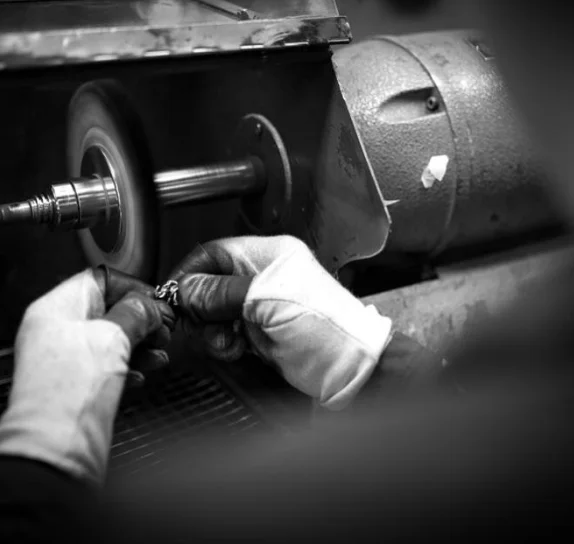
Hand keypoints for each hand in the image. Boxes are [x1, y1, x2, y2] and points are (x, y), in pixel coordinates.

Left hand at [0, 267, 173, 484]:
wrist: (57, 449)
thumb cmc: (70, 393)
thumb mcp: (113, 338)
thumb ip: (137, 313)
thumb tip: (151, 305)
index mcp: (56, 308)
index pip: (100, 280)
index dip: (133, 286)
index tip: (158, 300)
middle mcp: (57, 331)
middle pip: (109, 310)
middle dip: (142, 318)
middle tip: (164, 327)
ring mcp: (67, 359)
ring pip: (112, 338)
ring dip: (141, 342)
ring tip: (161, 350)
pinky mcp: (79, 385)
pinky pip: (109, 364)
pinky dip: (131, 364)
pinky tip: (146, 370)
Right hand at [170, 236, 391, 410]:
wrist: (351, 369)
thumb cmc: (326, 328)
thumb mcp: (269, 301)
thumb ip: (223, 292)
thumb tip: (186, 289)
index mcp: (269, 256)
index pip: (214, 252)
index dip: (190, 272)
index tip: (174, 295)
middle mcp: (262, 277)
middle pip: (209, 284)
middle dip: (201, 308)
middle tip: (205, 325)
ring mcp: (260, 305)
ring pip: (213, 312)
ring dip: (211, 330)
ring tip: (228, 342)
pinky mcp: (260, 331)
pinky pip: (224, 332)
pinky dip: (222, 343)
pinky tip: (235, 349)